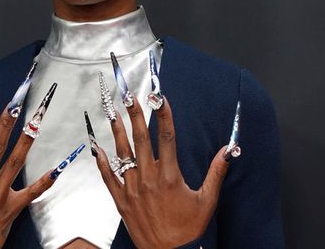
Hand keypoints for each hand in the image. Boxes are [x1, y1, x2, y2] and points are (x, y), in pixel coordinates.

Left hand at [94, 94, 231, 247]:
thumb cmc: (188, 229)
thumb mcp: (207, 201)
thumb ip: (216, 173)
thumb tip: (228, 150)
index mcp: (169, 176)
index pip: (166, 137)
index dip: (163, 114)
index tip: (160, 96)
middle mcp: (148, 179)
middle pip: (141, 138)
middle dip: (135, 114)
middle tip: (129, 94)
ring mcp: (132, 189)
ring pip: (122, 153)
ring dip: (117, 130)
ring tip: (112, 110)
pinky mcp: (121, 200)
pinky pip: (108, 177)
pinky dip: (101, 161)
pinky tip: (96, 146)